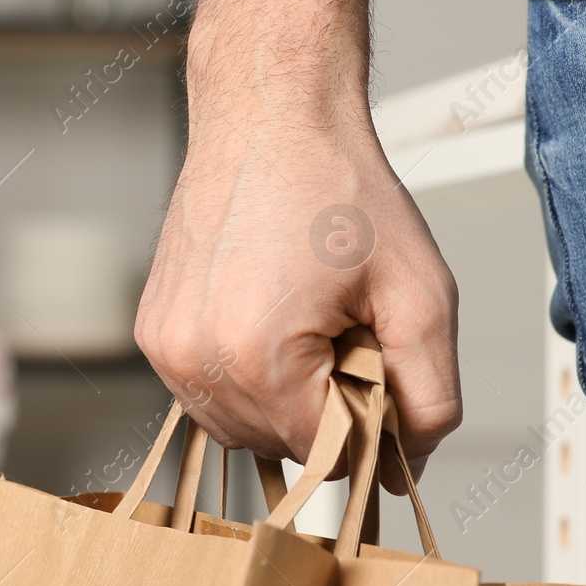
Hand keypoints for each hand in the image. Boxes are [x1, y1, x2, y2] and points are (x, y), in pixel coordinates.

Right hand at [132, 0, 460, 487]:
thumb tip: (410, 469)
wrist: (268, 116)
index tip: (378, 357)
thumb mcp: (422, 293)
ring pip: (242, 431)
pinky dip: (248, 378)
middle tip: (345, 327)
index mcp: (261, 359)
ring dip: (285, 400)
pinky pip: (208, 396)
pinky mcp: (154, 336)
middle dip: (326, 407)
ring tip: (305, 321)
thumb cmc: (338, 188)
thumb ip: (431, 397)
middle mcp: (197, 362)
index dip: (370, 420)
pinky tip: (270, 317)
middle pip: (284, 449)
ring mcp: (167, 352)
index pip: (330, 458)